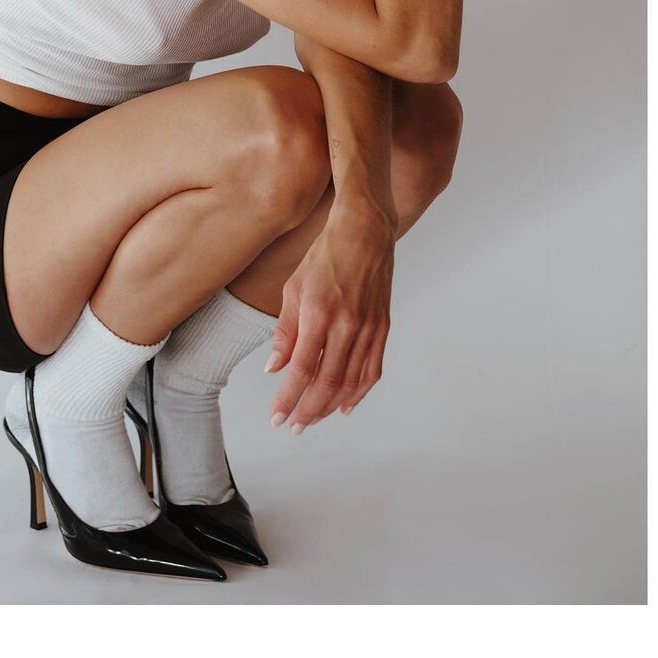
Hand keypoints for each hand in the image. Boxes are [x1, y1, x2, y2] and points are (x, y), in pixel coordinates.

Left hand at [265, 201, 394, 431]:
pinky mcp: (383, 326)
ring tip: (313, 418)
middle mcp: (347, 324)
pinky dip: (359, 392)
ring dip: (331, 406)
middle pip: (327, 382)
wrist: (364, 232)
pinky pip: (373, 369)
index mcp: (319, 313)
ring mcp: (369, 327)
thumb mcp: (293, 287)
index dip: (288, 398)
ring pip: (351, 381)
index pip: (301, 368)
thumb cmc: (324, 256)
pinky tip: (346, 405)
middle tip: (293, 425)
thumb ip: (285, 331)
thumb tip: (274, 368)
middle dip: (308, 410)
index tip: (277, 418)